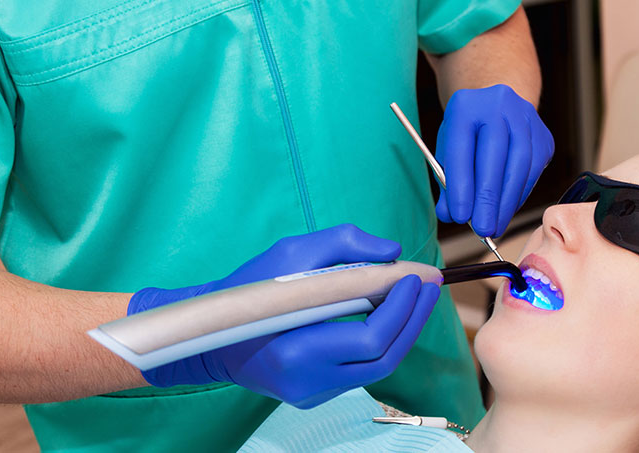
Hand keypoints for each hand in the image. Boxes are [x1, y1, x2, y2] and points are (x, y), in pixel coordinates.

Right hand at [128, 224, 439, 407]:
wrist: (210, 334)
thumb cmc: (249, 287)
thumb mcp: (291, 251)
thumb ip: (344, 243)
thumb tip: (393, 250)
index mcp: (296, 351)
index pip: (369, 340)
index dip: (400, 309)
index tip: (414, 276)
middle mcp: (307, 382)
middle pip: (383, 359)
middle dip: (412, 319)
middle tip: (429, 285)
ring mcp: (312, 394)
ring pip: (377, 368)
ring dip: (403, 330)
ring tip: (417, 296)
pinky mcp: (315, 395)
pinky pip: (361, 370)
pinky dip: (383, 341)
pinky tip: (391, 314)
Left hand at [435, 84, 554, 237]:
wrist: (496, 109)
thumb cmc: (468, 135)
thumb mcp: (448, 150)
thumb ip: (446, 181)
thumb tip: (449, 214)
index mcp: (465, 106)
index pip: (462, 148)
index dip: (461, 185)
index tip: (459, 216)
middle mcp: (498, 105)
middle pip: (495, 155)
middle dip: (488, 198)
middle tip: (482, 229)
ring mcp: (526, 118)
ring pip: (521, 163)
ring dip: (507, 201)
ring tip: (495, 226)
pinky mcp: (544, 136)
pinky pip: (535, 170)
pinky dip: (520, 195)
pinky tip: (508, 210)